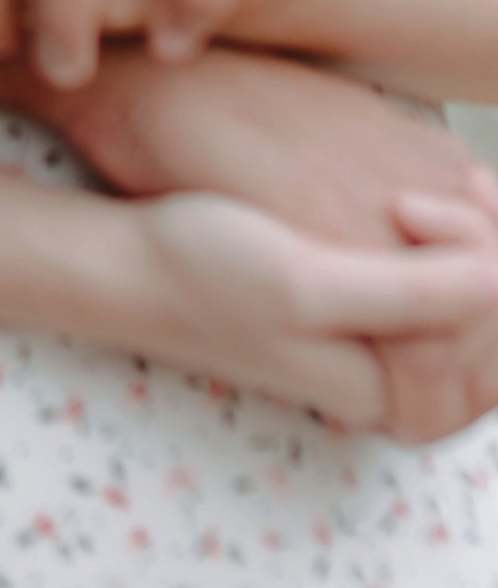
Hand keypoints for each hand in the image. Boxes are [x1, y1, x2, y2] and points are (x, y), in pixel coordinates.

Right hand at [126, 187, 497, 430]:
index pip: (492, 351)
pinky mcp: (361, 311)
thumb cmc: (201, 272)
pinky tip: (417, 198)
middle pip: (493, 338)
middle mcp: (396, 383)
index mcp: (390, 396)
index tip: (403, 206)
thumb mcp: (305, 283)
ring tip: (418, 192)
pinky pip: (442, 287)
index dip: (480, 272)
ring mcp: (380, 348)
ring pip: (476, 307)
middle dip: (484, 256)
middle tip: (412, 192)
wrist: (127, 265)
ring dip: (473, 245)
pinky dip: (450, 240)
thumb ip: (409, 296)